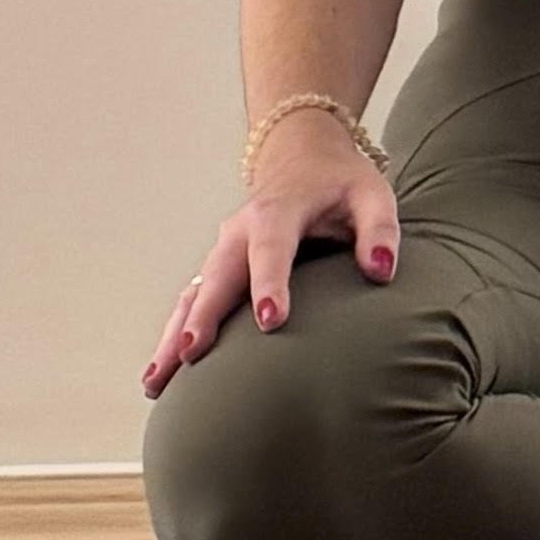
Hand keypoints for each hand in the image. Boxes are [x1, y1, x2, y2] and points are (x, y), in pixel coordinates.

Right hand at [140, 119, 401, 398]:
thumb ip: (379, 230)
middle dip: (205, 314)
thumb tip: (381, 270)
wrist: (302, 158)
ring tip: (158, 381)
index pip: (272, 247)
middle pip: (219, 275)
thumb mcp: (371, 195)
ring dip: (175, 334)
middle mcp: (240, 230)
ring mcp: (223, 250)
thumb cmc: (341, 183)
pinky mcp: (217, 268)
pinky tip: (160, 375)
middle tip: (192, 352)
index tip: (270, 320)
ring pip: (194, 294)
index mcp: (279, 210)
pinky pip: (190, 302)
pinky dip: (173, 335)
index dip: (269, 282)